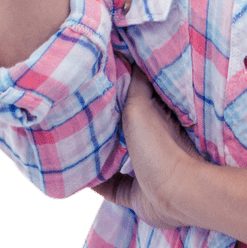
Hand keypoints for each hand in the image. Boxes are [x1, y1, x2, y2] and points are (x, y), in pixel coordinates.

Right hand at [91, 65, 205, 228]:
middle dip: (101, 123)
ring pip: (113, 157)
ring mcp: (143, 168)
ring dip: (95, 153)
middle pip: (120, 128)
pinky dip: (94, 182)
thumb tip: (128, 54)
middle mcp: (150, 141)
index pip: (132, 99)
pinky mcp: (135, 193)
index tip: (93, 82)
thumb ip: (134, 83)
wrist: (176, 192)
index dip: (115, 90)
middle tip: (75, 112)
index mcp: (155, 117)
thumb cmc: (160, 146)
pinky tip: (77, 173)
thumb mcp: (141, 106)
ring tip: (71, 141)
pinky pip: (109, 186)